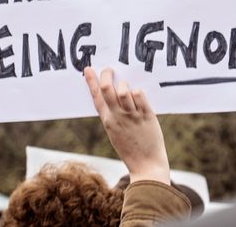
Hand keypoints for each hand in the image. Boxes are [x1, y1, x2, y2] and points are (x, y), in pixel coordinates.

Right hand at [85, 67, 169, 184]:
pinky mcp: (147, 116)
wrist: (146, 165)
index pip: (96, 97)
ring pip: (124, 90)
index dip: (91, 81)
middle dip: (106, 74)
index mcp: (108, 121)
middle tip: (110, 69)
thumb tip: (112, 94)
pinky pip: (140, 95)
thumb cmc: (131, 148)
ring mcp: (132, 116)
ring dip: (124, 84)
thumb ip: (113, 115)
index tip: (88, 69)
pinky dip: (138, 92)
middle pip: (107, 89)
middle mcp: (118, 117)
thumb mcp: (115, 132)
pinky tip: (138, 95)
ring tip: (127, 88)